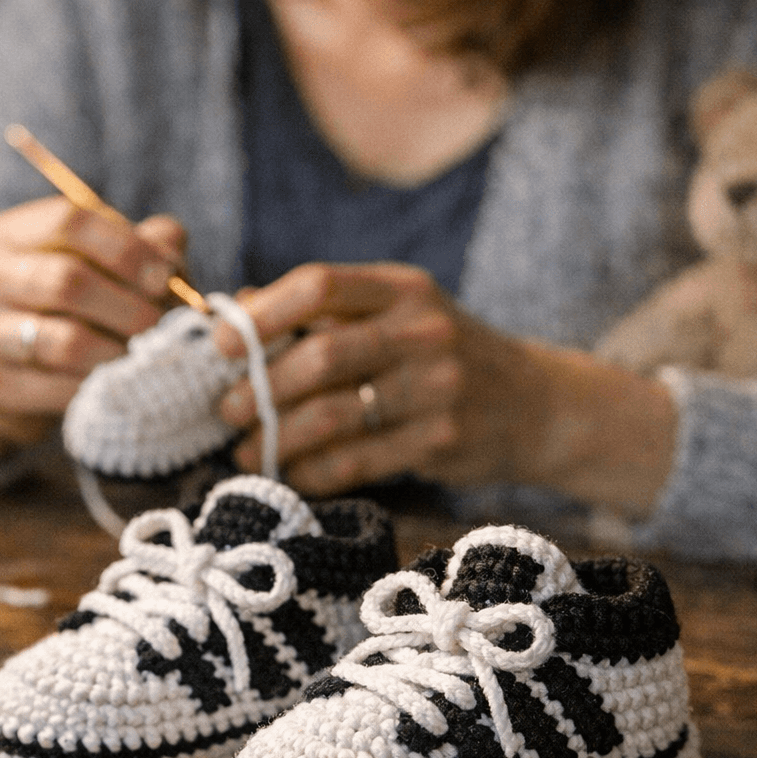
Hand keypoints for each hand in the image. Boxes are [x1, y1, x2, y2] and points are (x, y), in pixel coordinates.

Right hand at [0, 196, 186, 459]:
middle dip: (130, 306)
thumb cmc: (67, 306)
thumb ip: (142, 246)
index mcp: (8, 233)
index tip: (165, 276)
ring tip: (149, 356)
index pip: (69, 221)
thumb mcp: (101, 265)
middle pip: (66, 280)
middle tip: (164, 326)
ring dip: (120, 351)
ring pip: (66, 340)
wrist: (7, 370)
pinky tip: (122, 384)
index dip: (126, 248)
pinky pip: (60, 388)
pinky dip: (102, 387)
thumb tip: (170, 248)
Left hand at [213, 262, 675, 516]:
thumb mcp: (397, 313)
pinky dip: (311, 472)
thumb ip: (325, 311)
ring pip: (333, 417)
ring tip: (244, 451)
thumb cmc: (438, 354)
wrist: (535, 403)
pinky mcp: (441, 441)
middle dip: (260, 388)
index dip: (261, 314)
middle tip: (227, 411)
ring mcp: (437, 388)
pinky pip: (356, 462)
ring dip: (276, 439)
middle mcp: (422, 331)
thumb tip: (235, 312)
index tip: (221, 345)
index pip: (319, 284)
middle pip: (320, 355)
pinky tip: (289, 473)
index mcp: (402, 289)